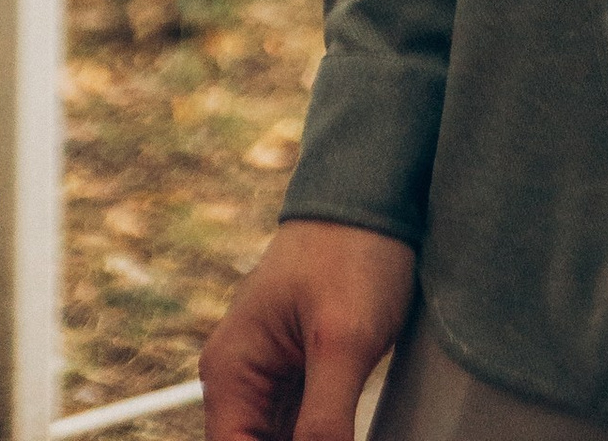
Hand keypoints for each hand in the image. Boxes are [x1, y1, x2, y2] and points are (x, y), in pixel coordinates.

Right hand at [201, 219, 416, 440]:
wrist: (377, 192)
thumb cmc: (352, 247)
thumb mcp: (343, 341)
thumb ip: (324, 421)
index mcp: (230, 372)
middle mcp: (242, 378)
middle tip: (341, 437)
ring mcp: (271, 375)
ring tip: (346, 429)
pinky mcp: (302, 371)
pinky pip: (303, 427)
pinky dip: (322, 439)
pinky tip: (347, 433)